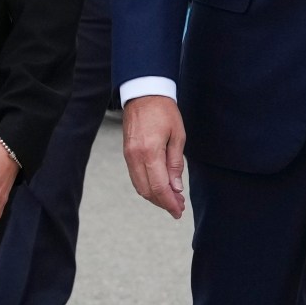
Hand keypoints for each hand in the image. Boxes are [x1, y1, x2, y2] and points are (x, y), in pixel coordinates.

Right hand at [119, 94, 186, 217]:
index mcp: (150, 152)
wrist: (143, 93)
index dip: (170, 203)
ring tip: (171, 199)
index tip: (179, 211)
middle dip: (163, 203)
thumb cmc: (163, 110)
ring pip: (140, 186)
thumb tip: (176, 188)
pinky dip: (147, 186)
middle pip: (147, 191)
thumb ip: (175, 164)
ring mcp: (128, 156)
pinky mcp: (126, 153)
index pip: (159, 187)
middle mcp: (135, 157)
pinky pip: (135, 177)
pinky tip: (159, 187)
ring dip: (155, 196)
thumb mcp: (178, 136)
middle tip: (178, 207)